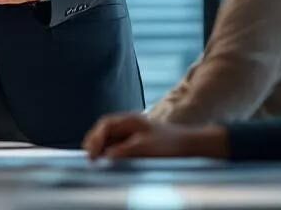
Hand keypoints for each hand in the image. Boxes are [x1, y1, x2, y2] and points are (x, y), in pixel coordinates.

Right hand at [82, 113, 229, 160]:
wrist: (190, 146)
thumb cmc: (170, 144)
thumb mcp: (144, 148)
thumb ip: (122, 150)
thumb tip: (105, 156)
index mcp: (129, 120)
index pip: (104, 125)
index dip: (95, 139)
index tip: (91, 154)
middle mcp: (129, 124)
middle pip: (104, 131)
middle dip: (95, 143)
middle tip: (90, 158)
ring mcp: (133, 132)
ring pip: (110, 139)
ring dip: (103, 149)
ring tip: (97, 161)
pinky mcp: (137, 141)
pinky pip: (119, 145)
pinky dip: (112, 152)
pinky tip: (111, 161)